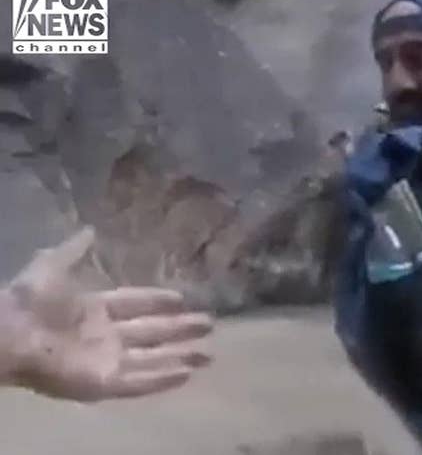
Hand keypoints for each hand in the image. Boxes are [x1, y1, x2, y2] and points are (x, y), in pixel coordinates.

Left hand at [5, 228, 212, 401]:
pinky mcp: (104, 383)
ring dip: (181, 356)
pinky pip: (139, 382)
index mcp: (94, 310)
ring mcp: (106, 362)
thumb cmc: (30, 301)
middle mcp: (105, 337)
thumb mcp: (52, 265)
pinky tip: (186, 374)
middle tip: (210, 324)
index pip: (135, 305)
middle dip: (182, 329)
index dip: (158, 301)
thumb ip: (73, 249)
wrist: (10, 334)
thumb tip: (90, 229)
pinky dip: (162, 379)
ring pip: (153, 359)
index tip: (184, 297)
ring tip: (209, 355)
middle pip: (152, 333)